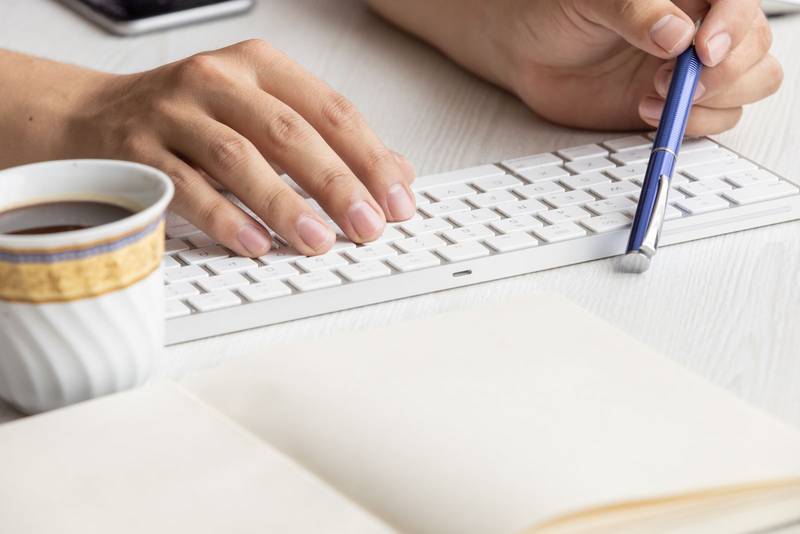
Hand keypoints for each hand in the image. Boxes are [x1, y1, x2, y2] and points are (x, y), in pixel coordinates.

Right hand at [65, 40, 415, 256]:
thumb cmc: (193, 119)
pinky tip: (254, 243)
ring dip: (284, 203)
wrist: (95, 114)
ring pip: (238, 158)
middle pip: (289, 132)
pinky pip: (185, 186)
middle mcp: (218, 80)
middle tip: (368, 226)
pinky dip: (222, 217)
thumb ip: (326, 141)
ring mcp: (174, 112)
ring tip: (318, 241)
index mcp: (260, 65)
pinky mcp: (137, 149)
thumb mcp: (261, 113)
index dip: (370, 158)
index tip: (398, 201)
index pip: (329, 110)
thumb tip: (396, 176)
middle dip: (336, 183)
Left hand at [369, 0, 781, 134]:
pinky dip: (691, 124)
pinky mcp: (674, 106)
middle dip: (728, 71)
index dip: (733, 28)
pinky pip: (713, 120)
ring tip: (655, 94)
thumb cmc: (557, 12)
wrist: (526, 51)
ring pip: (747, 87)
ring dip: (713, 101)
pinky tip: (647, 110)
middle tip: (682, 80)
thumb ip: (636, 14)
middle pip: (754, 51)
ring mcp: (690, 71)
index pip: (738, 7)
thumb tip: (677, 33)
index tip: (703, 50)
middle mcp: (700, 31)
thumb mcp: (593, 1)